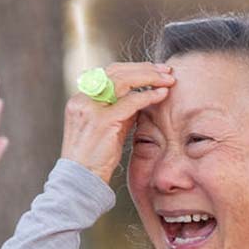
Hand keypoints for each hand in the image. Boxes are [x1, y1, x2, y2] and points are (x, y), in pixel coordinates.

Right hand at [61, 62, 174, 183]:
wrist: (81, 180)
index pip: (109, 73)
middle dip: (144, 68)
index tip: (154, 70)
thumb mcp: (108, 127)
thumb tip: (141, 97)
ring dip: (149, 77)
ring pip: (123, 80)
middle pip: (116, 71)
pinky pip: (130, 101)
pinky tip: (162, 94)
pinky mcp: (102, 121)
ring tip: (168, 79)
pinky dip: (148, 96)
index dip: (133, 68)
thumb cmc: (96, 158)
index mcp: (81, 98)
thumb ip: (120, 110)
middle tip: (166, 70)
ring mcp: (90, 108)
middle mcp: (82, 99)